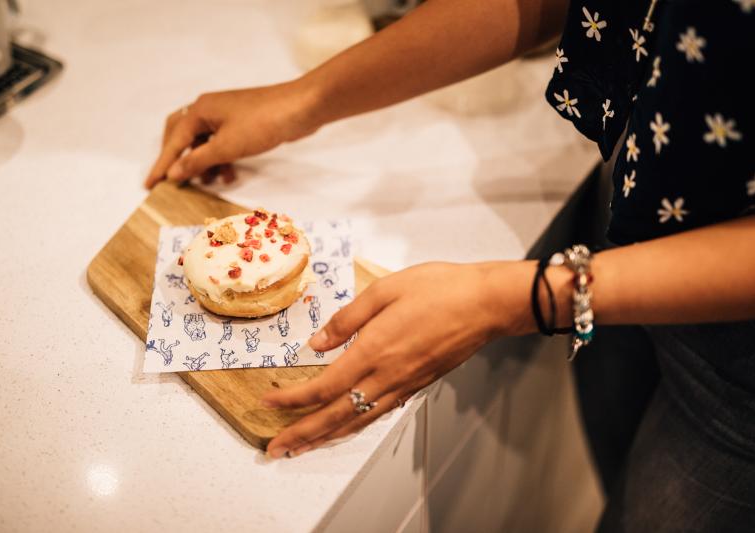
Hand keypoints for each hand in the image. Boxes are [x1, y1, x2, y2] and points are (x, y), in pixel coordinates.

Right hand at [145, 81, 321, 187]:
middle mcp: (208, 109)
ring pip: (204, 142)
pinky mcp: (242, 123)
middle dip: (179, 160)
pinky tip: (228, 175)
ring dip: (203, 162)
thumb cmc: (262, 123)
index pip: (173, 141)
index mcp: (199, 110)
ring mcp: (226, 115)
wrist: (299, 109)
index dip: (161, 165)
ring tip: (207, 182)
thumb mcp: (226, 147)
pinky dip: (221, 159)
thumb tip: (173, 172)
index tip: (150, 185)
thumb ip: (197, 161)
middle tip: (174, 181)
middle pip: (183, 137)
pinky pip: (222, 143)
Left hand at [260, 261, 535, 458]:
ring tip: (302, 447)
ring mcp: (404, 384)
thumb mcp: (385, 289)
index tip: (268, 400)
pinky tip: (345, 427)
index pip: (324, 386)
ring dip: (326, 437)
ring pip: (357, 421)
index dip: (293, 399)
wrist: (486, 303)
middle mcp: (387, 376)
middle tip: (275, 447)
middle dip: (302, 433)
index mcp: (374, 350)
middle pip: (336, 416)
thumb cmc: (440, 289)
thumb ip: (348, 318)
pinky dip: (355, 426)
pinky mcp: (417, 385)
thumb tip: (318, 341)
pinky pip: (378, 414)